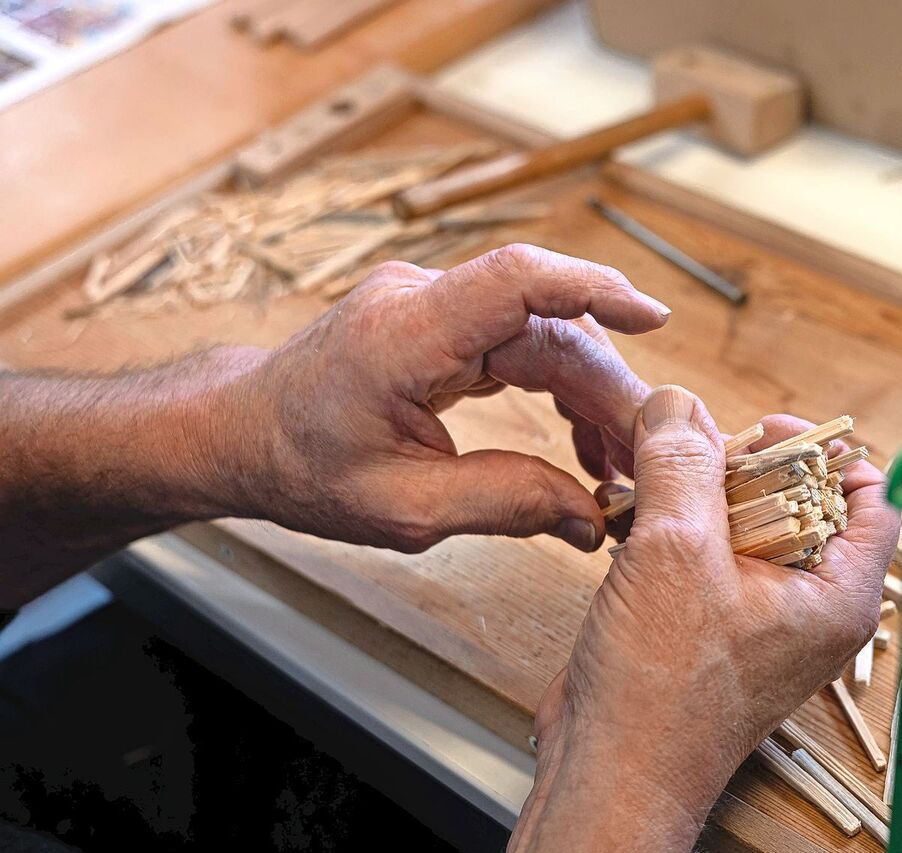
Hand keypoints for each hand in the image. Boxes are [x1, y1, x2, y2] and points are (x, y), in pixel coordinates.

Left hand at [217, 244, 665, 553]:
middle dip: (608, 390)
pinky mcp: (445, 321)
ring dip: (591, 394)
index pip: (515, 280)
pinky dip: (561, 389)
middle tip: (646, 460)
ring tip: (617, 464)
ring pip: (545, 334)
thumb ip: (503, 504)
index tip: (653, 317)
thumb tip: (591, 518)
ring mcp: (434, 304)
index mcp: (403, 335)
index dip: (591, 287)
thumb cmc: (303, 468)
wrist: (242, 433)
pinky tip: (581, 443)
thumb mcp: (403, 509)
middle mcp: (422, 300)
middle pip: (548, 325)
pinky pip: (523, 343)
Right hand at [538, 385, 900, 815]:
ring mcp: (761, 620)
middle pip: (801, 502)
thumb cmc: (662, 691)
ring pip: (745, 527)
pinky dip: (674, 531)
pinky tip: (631, 522)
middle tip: (694, 452)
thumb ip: (684, 465)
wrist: (612, 773)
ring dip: (698, 496)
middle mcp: (810, 609)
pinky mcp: (714, 627)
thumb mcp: (676, 552)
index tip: (766, 430)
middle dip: (744, 467)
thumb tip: (678, 404)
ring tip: (652, 482)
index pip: (869, 497)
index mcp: (838, 597)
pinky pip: (708, 558)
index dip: (823, 451)